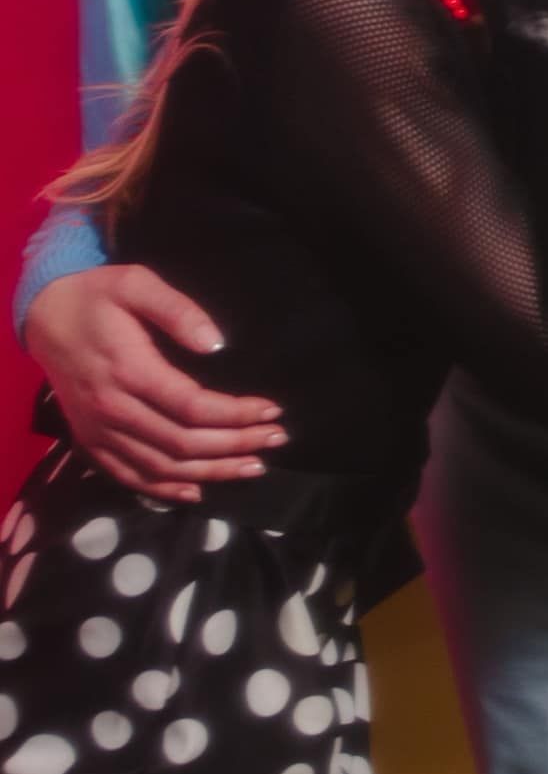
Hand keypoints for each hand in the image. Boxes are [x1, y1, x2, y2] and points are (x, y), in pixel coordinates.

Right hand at [25, 266, 287, 501]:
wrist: (45, 316)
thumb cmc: (97, 295)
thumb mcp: (136, 283)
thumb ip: (177, 310)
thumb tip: (216, 344)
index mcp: (128, 371)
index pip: (192, 407)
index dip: (236, 415)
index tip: (272, 411)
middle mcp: (112, 410)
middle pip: (182, 444)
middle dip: (236, 445)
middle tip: (276, 439)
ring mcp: (98, 431)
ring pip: (161, 467)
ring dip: (211, 472)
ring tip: (253, 466)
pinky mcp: (90, 442)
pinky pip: (130, 477)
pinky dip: (165, 490)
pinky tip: (198, 490)